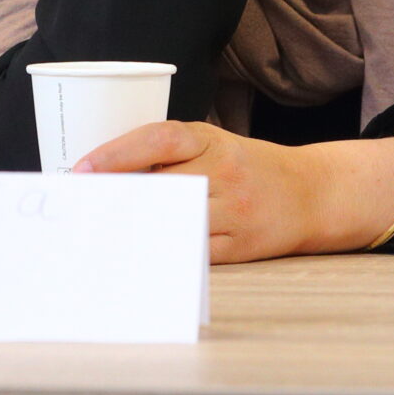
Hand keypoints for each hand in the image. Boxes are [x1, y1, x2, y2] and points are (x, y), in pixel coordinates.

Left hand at [74, 120, 393, 263]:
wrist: (313, 193)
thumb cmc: (250, 168)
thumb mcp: (216, 146)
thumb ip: (170, 156)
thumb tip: (105, 175)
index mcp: (212, 139)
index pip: (159, 139)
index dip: (117, 153)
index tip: (82, 169)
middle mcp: (225, 171)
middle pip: (159, 185)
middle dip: (117, 197)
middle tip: (81, 210)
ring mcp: (235, 210)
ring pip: (171, 221)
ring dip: (135, 228)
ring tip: (103, 234)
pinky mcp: (242, 245)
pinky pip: (192, 251)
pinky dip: (163, 253)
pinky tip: (140, 254)